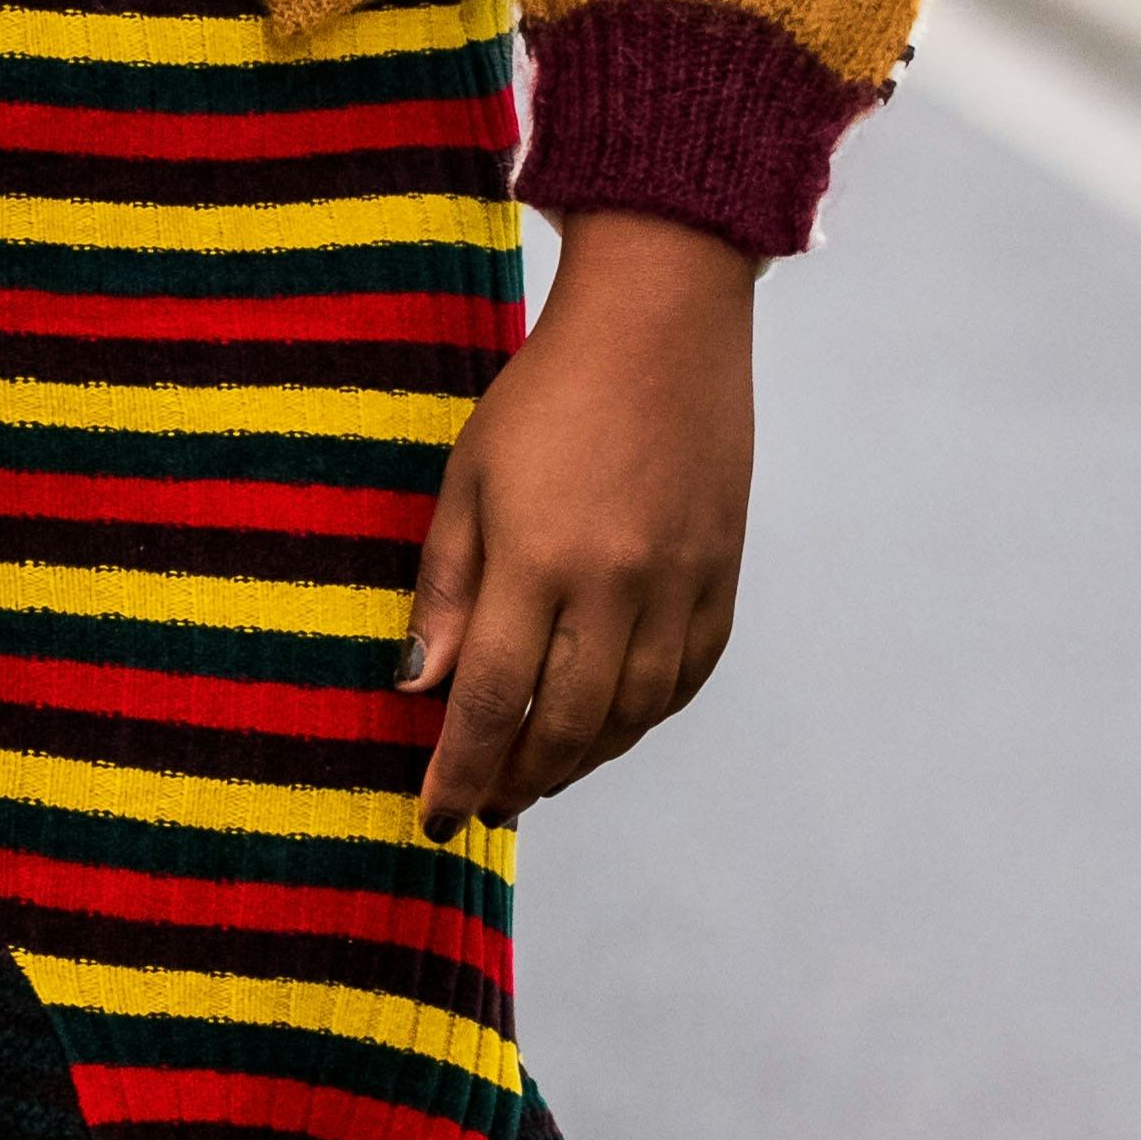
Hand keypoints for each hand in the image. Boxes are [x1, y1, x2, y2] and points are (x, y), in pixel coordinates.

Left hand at [400, 215, 757, 830]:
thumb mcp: (467, 479)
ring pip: (632, 715)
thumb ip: (445, 588)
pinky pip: (686, 677)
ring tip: (542, 772)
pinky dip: (645, 715)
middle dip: (520, 780)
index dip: (461, 771)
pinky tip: (611, 723)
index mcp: (537, 559)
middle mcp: (616, 584)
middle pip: (566, 725)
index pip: (491, 700)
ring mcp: (679, 583)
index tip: (438, 816)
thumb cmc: (547, 393)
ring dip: (583, 759)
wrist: (661, 323)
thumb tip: (419, 684)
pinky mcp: (720, 573)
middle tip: (489, 803)